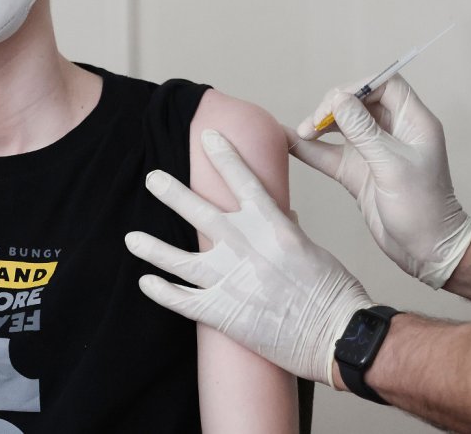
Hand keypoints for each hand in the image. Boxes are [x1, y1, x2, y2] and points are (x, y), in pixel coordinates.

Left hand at [125, 129, 371, 384]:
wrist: (338, 335)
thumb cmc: (335, 293)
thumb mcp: (313, 250)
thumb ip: (289, 231)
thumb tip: (285, 214)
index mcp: (274, 228)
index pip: (244, 182)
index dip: (225, 156)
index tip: (208, 136)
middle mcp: (248, 249)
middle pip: (200, 213)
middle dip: (172, 192)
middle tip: (153, 178)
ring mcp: (233, 281)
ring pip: (180, 260)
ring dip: (153, 248)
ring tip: (132, 237)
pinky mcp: (225, 314)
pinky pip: (183, 301)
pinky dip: (162, 292)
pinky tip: (146, 283)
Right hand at [289, 75, 470, 289]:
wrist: (427, 251)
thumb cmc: (423, 208)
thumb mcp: (393, 166)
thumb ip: (364, 132)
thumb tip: (338, 99)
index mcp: (413, 122)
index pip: (385, 86)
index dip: (359, 87)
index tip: (336, 101)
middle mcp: (392, 132)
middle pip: (358, 103)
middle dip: (333, 106)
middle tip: (314, 122)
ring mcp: (373, 152)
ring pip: (341, 126)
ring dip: (320, 126)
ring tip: (302, 133)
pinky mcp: (358, 172)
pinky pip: (330, 154)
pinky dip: (311, 149)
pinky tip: (289, 143)